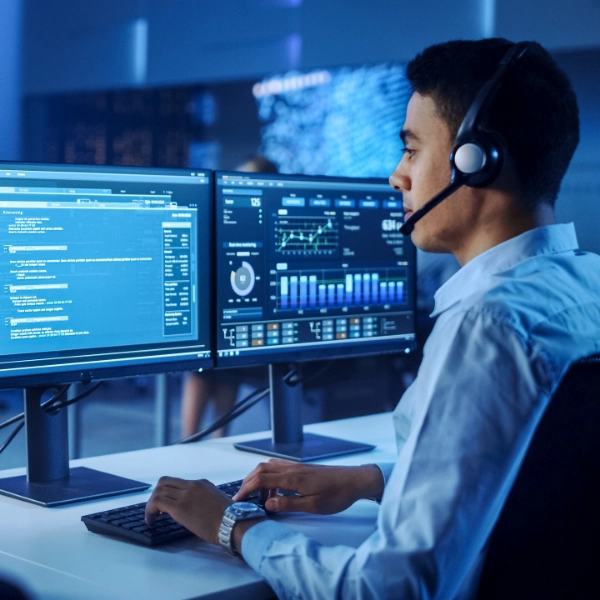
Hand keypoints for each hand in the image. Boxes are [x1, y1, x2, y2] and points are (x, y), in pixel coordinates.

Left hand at [145, 476, 232, 545]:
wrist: (233, 523)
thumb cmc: (229, 518)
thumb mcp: (216, 502)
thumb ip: (204, 500)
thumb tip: (196, 508)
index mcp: (202, 484)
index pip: (177, 482)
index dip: (167, 493)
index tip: (165, 506)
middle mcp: (192, 485)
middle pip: (164, 482)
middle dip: (156, 495)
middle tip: (155, 509)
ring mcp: (185, 495)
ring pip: (158, 491)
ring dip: (151, 504)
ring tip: (152, 517)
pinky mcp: (179, 507)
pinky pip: (157, 502)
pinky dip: (149, 511)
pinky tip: (151, 521)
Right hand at [233, 459, 383, 514]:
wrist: (355, 480)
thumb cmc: (337, 494)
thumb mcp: (313, 506)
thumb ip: (289, 504)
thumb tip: (268, 505)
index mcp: (293, 478)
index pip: (261, 480)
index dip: (246, 489)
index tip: (237, 500)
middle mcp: (292, 468)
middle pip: (261, 470)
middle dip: (248, 483)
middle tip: (242, 498)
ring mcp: (297, 466)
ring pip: (269, 467)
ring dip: (259, 480)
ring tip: (260, 499)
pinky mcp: (302, 468)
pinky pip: (279, 468)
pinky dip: (270, 477)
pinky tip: (275, 491)